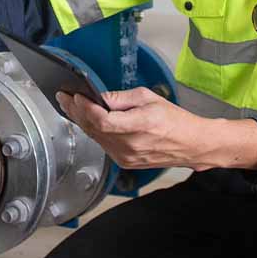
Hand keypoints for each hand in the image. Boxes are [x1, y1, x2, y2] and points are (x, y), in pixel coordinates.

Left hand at [58, 87, 256, 171]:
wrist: (193, 145)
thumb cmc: (175, 120)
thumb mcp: (148, 98)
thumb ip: (121, 98)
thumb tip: (100, 96)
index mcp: (138, 127)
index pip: (102, 119)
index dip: (85, 107)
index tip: (75, 95)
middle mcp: (130, 146)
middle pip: (93, 128)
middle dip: (76, 111)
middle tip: (63, 97)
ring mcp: (126, 157)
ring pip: (95, 137)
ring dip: (81, 121)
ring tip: (70, 106)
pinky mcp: (125, 162)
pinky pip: (103, 144)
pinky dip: (93, 131)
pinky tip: (86, 120)